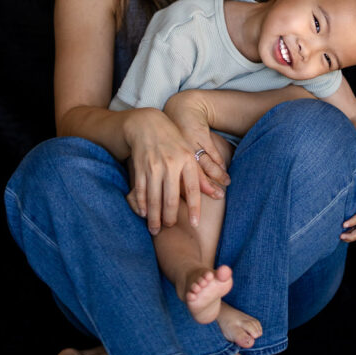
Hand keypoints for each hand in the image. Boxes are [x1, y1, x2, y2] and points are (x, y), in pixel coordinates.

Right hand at [123, 107, 223, 235]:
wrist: (148, 125)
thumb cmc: (173, 142)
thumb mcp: (189, 154)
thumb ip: (199, 175)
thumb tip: (215, 193)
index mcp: (187, 160)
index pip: (192, 190)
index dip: (194, 209)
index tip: (194, 224)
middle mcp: (171, 164)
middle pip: (171, 198)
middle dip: (170, 217)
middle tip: (169, 228)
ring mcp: (154, 166)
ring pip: (154, 198)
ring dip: (154, 217)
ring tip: (154, 229)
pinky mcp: (140, 167)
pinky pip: (141, 191)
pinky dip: (142, 205)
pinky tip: (143, 214)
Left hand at [163, 90, 230, 193]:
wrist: (180, 109)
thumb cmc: (171, 136)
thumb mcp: (166, 153)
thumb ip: (165, 174)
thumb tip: (160, 200)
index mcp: (168, 161)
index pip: (179, 184)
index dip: (189, 199)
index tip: (198, 211)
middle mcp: (179, 154)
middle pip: (195, 177)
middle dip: (208, 187)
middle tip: (219, 197)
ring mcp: (191, 144)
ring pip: (206, 164)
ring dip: (217, 175)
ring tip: (226, 185)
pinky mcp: (201, 135)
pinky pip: (212, 151)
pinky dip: (219, 161)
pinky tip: (224, 170)